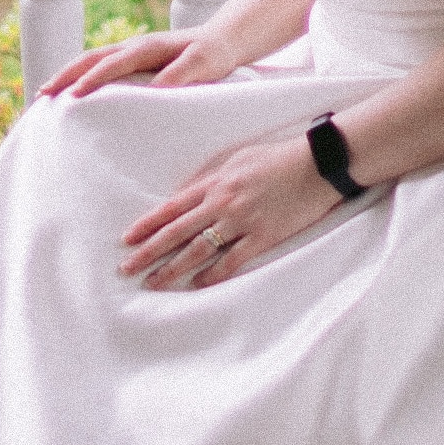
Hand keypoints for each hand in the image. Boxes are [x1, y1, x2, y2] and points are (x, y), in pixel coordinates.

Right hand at [40, 28, 233, 99]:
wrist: (223, 41)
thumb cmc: (215, 54)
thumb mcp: (204, 63)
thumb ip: (181, 74)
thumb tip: (154, 91)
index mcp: (146, 47)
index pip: (112, 63)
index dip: (91, 79)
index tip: (72, 96)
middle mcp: (133, 47)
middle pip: (90, 58)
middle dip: (65, 74)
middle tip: (42, 93)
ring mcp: (130, 52)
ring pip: (91, 61)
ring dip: (67, 74)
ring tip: (45, 93)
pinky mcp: (132, 61)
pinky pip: (100, 67)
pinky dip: (80, 76)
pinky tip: (72, 91)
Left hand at [119, 133, 345, 290]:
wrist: (316, 165)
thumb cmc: (276, 158)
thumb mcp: (237, 160)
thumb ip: (211, 179)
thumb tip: (188, 195)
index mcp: (214, 183)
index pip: (170, 208)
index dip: (146, 226)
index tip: (127, 240)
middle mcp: (221, 203)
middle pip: (176, 233)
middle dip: (149, 252)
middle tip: (127, 268)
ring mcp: (242, 222)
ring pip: (199, 251)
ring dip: (173, 269)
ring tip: (154, 283)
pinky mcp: (263, 237)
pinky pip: (233, 260)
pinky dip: (214, 275)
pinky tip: (198, 285)